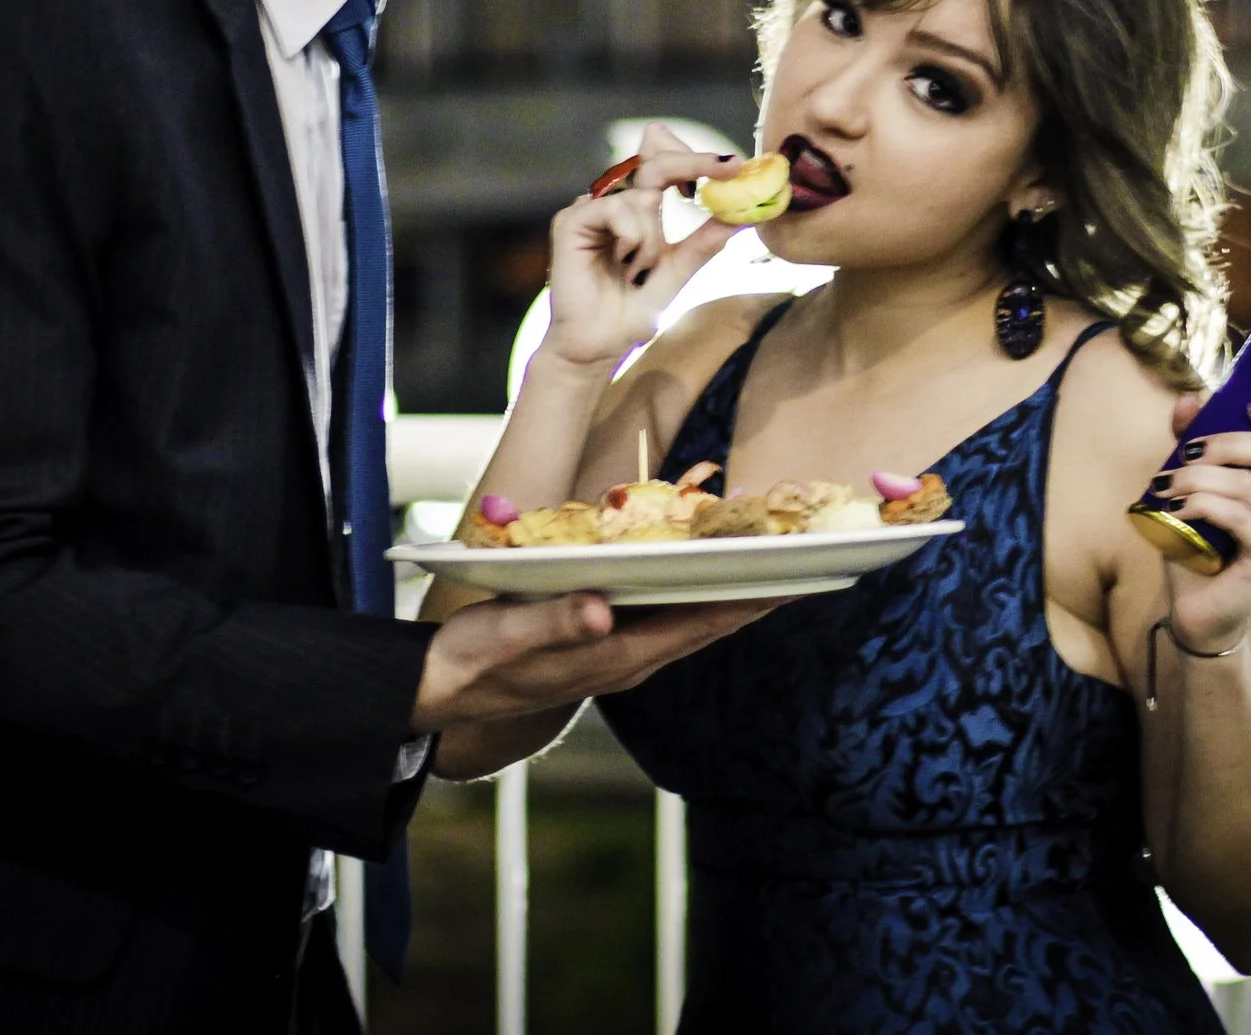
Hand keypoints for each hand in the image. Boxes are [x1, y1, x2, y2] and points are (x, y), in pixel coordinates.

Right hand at [409, 591, 781, 732]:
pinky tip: (705, 572)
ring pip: (691, 621)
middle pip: (708, 623)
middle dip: (757, 594)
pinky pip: (666, 618)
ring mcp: (618, 654)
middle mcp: (629, 659)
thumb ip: (555, 622)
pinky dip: (695, 593)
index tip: (796, 577)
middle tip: (808, 559)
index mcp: (617, 657)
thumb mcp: (509, 635)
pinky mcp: (603, 643)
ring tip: (773, 562)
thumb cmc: (474, 660)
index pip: (699, 624)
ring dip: (732, 594)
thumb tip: (602, 609)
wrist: (442, 691)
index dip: (749, 600)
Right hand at [540, 123, 741, 368]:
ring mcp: (592, 209)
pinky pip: (616, 209)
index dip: (696, 157)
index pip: (665, 162)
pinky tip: (623, 261)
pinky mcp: (571, 221)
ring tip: (639, 270)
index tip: (736, 164)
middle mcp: (615, 202)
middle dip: (692, 163)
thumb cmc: (633, 310)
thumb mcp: (679, 271)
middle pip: (654, 160)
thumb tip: (741, 216)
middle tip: (725, 168)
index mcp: (639, 209)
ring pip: (642, 195)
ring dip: (654, 239)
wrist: (600, 344)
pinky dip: (631, 236)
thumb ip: (703, 242)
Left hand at [1152, 395, 1250, 651]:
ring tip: (1165, 485)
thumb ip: (1193, 438)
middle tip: (1186, 451)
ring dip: (1196, 477)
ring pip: (1247, 484)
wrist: (1196, 605)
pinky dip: (1200, 504)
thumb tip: (1190, 399)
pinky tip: (1176, 510)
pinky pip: (1238, 516)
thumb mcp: (1193, 480)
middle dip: (1228, 441)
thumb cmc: (1200, 540)